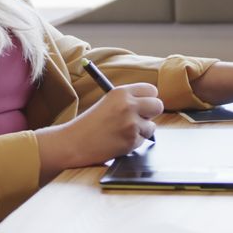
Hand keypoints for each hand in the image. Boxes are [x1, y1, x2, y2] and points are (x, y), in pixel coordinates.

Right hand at [35, 83, 162, 181]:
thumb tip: (150, 103)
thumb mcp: (108, 102)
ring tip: (123, 132)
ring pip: (152, 126)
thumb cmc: (89, 124)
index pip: (151, 90)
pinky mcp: (131, 140)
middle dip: (151, 113)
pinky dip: (134, 142)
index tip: (145, 104)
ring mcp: (131, 124)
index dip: (149, 98)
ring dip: (142, 130)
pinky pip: (143, 141)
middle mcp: (128, 105)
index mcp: (121, 92)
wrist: (74, 142)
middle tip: (140, 118)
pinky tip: (119, 141)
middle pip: (158, 105)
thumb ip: (128, 100)